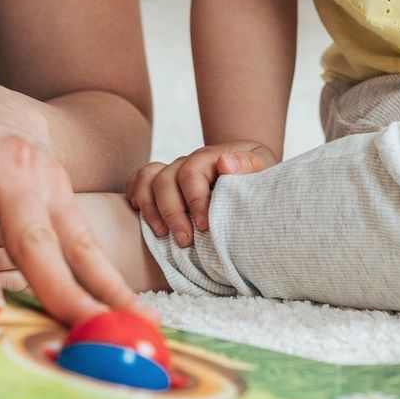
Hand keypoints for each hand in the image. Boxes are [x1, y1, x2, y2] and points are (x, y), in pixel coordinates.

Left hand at [0, 83, 138, 322]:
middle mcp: (10, 167)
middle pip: (33, 235)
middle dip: (57, 287)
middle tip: (78, 331)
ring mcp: (47, 179)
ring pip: (74, 240)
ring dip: (102, 288)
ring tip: (128, 326)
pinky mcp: (67, 193)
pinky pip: (88, 242)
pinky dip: (110, 279)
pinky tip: (131, 311)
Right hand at [124, 141, 279, 246]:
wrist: (248, 168)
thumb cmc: (257, 172)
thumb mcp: (264, 165)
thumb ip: (250, 163)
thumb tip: (224, 163)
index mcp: (210, 157)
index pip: (192, 173)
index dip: (195, 201)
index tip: (205, 227)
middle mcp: (187, 162)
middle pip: (165, 180)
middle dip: (172, 213)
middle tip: (185, 241)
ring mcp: (173, 171)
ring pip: (148, 180)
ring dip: (151, 209)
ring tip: (162, 235)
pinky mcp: (162, 182)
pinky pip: (139, 180)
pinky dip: (136, 196)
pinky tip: (143, 219)